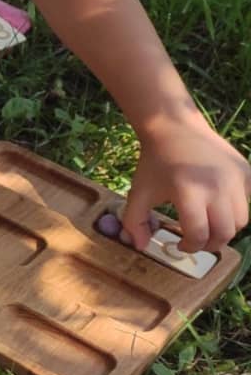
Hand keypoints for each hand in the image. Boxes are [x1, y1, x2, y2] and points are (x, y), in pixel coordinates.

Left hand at [123, 114, 250, 252]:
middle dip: (210, 244)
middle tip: (198, 241)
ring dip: (226, 229)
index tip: (181, 245)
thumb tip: (140, 247)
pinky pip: (247, 201)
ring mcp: (235, 178)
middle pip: (225, 232)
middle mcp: (217, 186)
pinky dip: (236, 209)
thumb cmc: (154, 163)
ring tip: (209, 226)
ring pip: (241, 220)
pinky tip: (218, 205)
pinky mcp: (245, 171)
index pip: (199, 234)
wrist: (174, 127)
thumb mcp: (138, 192)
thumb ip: (134, 223)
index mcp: (189, 192)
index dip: (190, 247)